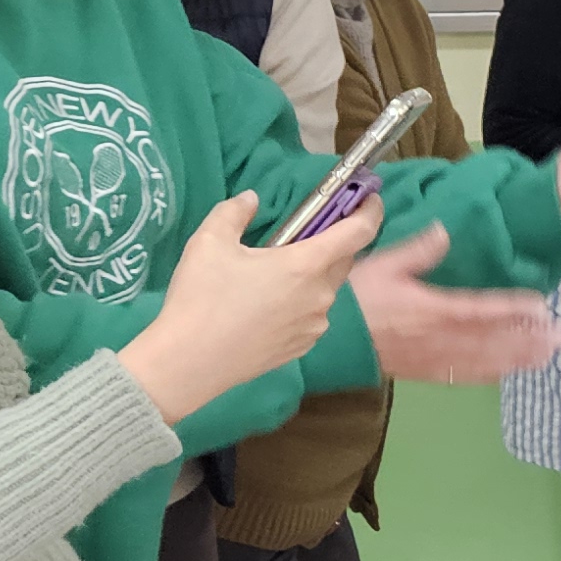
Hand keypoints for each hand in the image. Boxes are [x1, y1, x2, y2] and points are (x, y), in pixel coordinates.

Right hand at [117, 191, 382, 422]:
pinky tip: (269, 305)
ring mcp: (315, 324)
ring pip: (325, 288)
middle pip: (343, 259)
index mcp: (306, 264)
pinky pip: (312, 315)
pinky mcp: (304, 346)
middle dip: (333, 241)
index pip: (359, 232)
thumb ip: (234, 212)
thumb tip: (251, 199)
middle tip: (305, 232)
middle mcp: (321, 294)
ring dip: (311, 275)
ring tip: (273, 274)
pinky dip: (300, 302)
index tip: (369, 198)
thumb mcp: (209, 242)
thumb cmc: (201, 297)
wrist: (190, 362)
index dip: (370, 211)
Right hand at [352, 225, 560, 383]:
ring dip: (518, 358)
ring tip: (548, 355)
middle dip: (527, 338)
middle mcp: (439, 338)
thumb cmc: (354, 298)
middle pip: (492, 340)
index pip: (482, 309)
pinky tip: (511, 373)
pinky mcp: (426, 373)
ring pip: (484, 362)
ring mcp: (434, 359)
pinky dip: (491, 375)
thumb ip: (417, 250)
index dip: (514, 309)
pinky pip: (464, 377)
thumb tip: (445, 230)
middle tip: (560, 336)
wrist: (328, 341)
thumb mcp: (382, 265)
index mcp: (432, 309)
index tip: (542, 306)